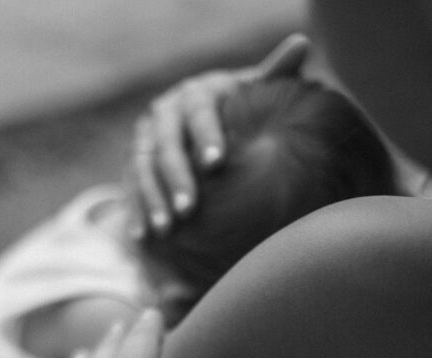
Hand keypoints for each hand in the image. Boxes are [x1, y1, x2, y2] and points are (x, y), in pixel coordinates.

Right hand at [126, 33, 309, 236]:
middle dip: (177, 178)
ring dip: (153, 200)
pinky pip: (129, 189)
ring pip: (143, 169)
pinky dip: (136, 212)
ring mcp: (145, 139)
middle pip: (166, 145)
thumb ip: (274, 76)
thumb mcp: (253, 96)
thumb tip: (302, 45)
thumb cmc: (238, 115)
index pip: (198, 111)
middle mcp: (165, 112)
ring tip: (166, 231)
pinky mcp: (133, 164)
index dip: (206, 136)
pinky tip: (142, 236)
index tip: (216, 163)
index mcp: (195, 93)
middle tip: (190, 210)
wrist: (202, 126)